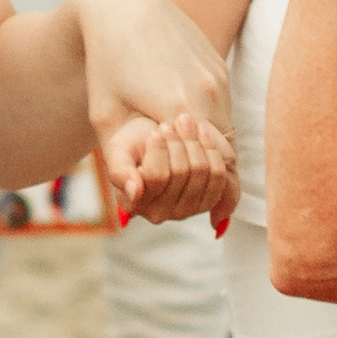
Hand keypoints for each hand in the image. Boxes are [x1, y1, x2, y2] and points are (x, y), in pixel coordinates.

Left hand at [77, 0, 235, 211]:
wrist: (121, 6)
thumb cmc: (104, 65)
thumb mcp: (104, 118)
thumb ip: (121, 164)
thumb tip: (134, 204)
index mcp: (181, 108)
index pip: (211, 170)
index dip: (206, 194)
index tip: (202, 211)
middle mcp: (210, 92)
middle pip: (226, 155)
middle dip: (210, 177)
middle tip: (195, 195)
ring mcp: (219, 77)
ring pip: (228, 132)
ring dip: (212, 153)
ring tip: (188, 164)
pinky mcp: (218, 66)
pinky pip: (224, 110)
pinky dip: (212, 129)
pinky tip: (189, 132)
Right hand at [103, 107, 238, 228]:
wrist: (150, 141)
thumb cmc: (131, 145)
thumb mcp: (117, 152)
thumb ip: (120, 172)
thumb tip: (135, 192)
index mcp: (134, 204)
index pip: (156, 176)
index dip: (158, 149)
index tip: (155, 132)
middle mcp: (159, 213)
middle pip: (181, 172)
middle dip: (177, 141)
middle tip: (169, 124)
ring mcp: (185, 210)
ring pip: (201, 171)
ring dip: (194, 141)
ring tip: (184, 124)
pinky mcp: (207, 201)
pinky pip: (219, 176)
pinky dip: (212, 149)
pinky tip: (201, 133)